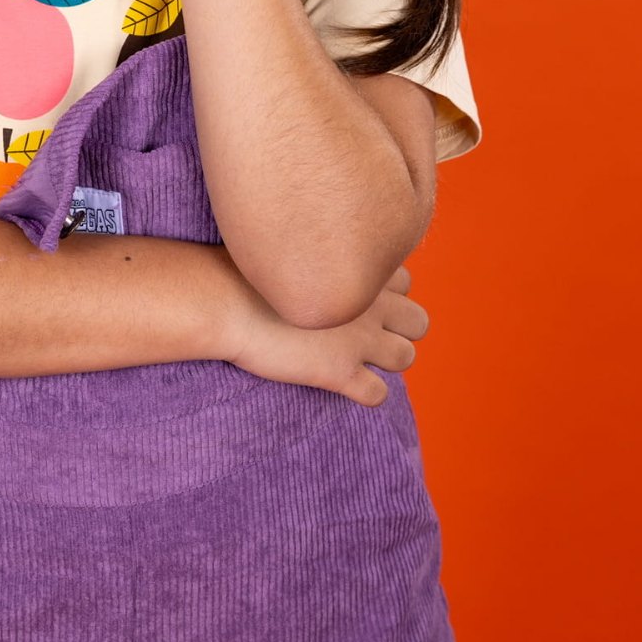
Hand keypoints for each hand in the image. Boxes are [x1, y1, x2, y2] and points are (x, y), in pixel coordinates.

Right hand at [224, 261, 429, 408]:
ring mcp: (358, 339)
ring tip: (355, 359)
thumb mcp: (293, 247)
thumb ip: (321, 256)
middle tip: (364, 334)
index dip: (385, 293)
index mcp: (360, 268)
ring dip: (386, 361)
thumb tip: (319, 260)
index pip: (405, 282)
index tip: (358, 299)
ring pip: (406, 357)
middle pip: (418, 322)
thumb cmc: (245, 267)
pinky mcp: (339, 372)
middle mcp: (370, 303)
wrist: (223, 299)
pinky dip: (366, 393)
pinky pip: (377, 394)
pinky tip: (341, 383)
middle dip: (399, 329)